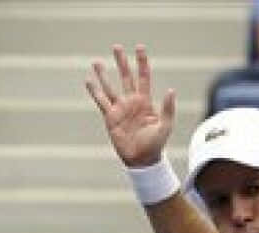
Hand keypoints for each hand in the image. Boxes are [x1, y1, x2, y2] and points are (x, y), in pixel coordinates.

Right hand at [86, 44, 175, 167]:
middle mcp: (131, 101)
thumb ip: (167, 108)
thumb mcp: (165, 126)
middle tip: (116, 47)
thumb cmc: (155, 144)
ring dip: (103, 74)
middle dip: (121, 62)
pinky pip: (101, 101)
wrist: (141, 160)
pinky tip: (88, 80)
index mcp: (145, 101)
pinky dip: (94, 91)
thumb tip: (170, 90)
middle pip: (125, 77)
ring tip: (96, 62)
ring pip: (110, 87)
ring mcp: (120, 109)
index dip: (141, 62)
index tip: (139, 48)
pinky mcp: (110, 118)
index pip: (143, 76)